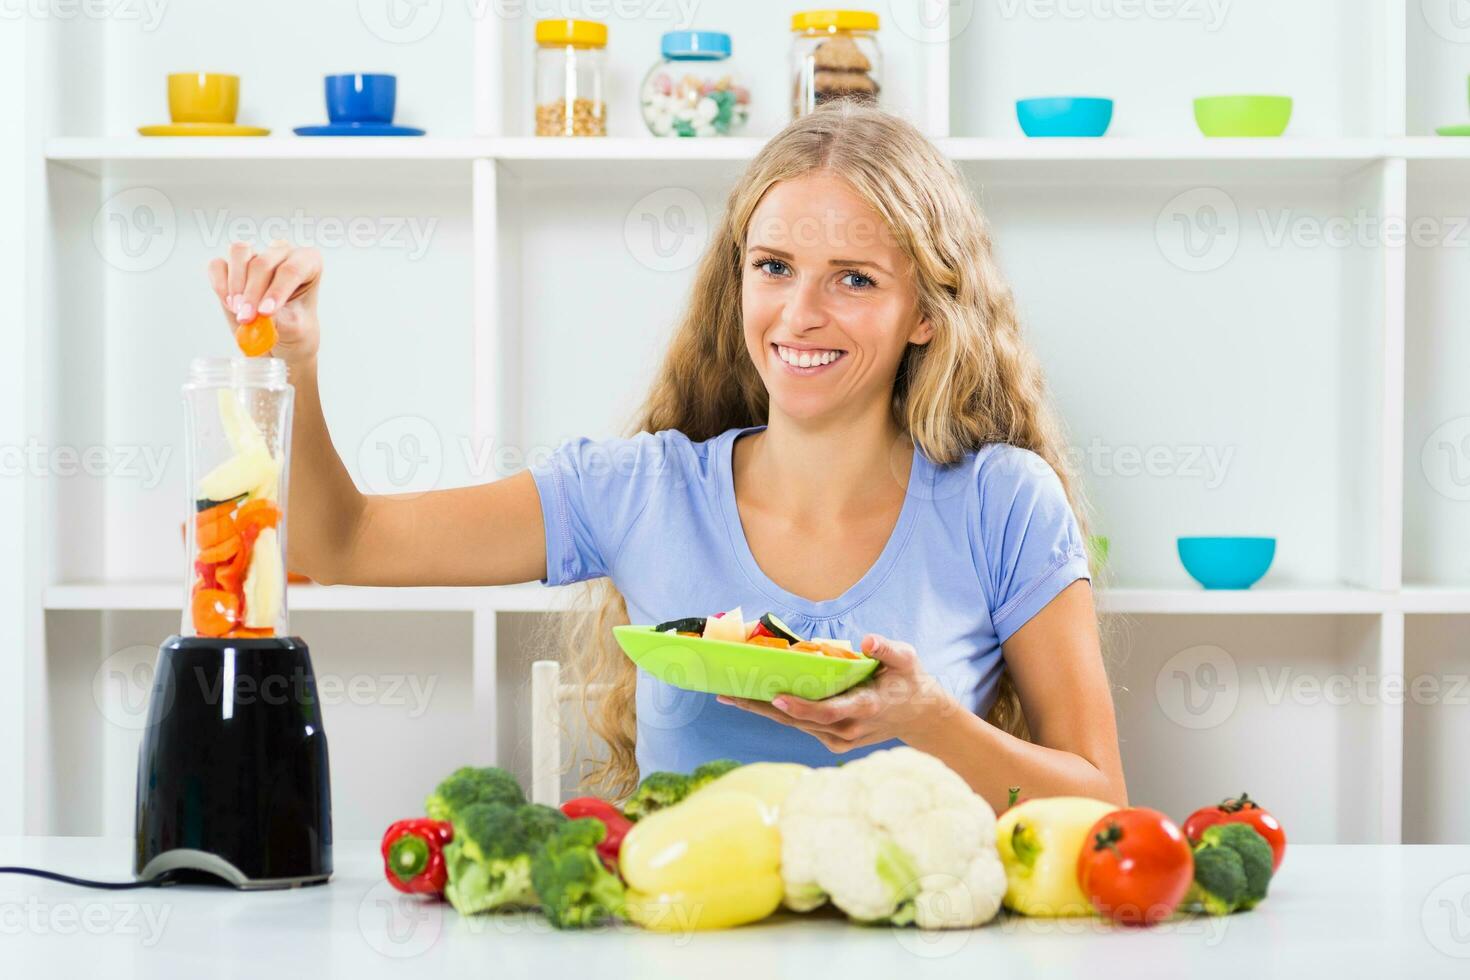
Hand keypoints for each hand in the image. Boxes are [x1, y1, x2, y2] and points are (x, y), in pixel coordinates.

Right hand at [207, 241, 322, 363]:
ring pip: (239, 253)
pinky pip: (218, 265)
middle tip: (247, 318)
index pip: (293, 269)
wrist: (280, 339)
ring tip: (238, 310)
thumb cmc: (295, 328)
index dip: (277, 290)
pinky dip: (220, 284)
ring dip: (235, 284)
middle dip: (253, 293)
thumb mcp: (295, 329)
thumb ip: (280, 319)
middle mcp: (282, 253)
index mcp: (309, 263)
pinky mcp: (231, 265)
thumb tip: (258, 313)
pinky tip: (228, 303)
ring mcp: (256, 255)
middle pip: (263, 262)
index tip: (266, 313)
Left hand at [716, 634, 960, 753]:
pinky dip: (779, 714)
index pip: (829, 712)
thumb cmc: (909, 681)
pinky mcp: (834, 742)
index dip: (802, 706)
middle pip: (800, 720)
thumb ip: (888, 649)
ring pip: (796, 725)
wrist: (920, 716)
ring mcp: (841, 739)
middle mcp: (849, 729)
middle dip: (763, 707)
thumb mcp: (907, 659)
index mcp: (866, 707)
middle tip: (729, 694)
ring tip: (731, 696)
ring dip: (763, 711)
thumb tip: (867, 639)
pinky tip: (754, 701)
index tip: (777, 696)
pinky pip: (802, 727)